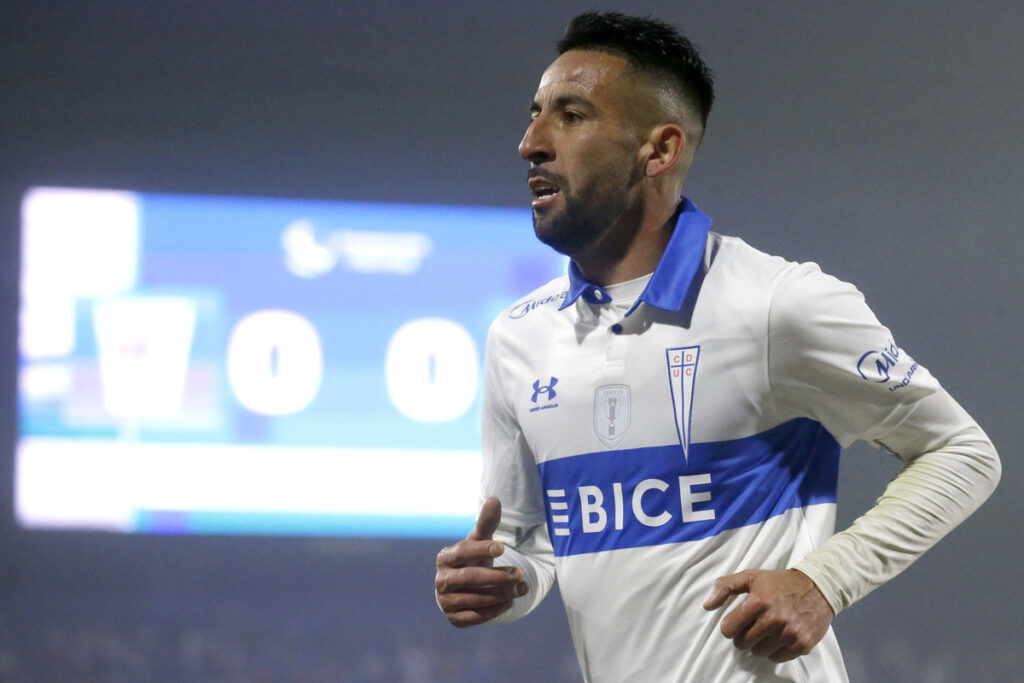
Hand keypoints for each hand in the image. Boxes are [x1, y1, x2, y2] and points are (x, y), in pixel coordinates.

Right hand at [435, 497, 529, 626]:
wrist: (465, 587)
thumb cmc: (474, 558)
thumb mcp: (480, 541)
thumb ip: (487, 522)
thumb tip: (494, 499)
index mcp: (445, 557)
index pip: (462, 551)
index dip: (481, 549)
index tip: (502, 547)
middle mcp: (441, 580)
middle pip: (469, 578)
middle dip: (497, 576)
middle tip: (520, 574)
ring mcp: (446, 601)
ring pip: (475, 599)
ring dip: (502, 594)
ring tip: (522, 588)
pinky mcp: (454, 619)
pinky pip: (475, 617)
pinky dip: (495, 611)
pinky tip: (510, 602)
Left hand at [702, 569, 833, 662]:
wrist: (818, 587)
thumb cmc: (780, 582)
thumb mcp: (751, 577)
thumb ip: (725, 586)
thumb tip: (707, 605)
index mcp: (758, 601)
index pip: (729, 628)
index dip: (729, 627)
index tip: (735, 623)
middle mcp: (774, 619)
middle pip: (743, 643)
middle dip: (743, 637)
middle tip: (751, 627)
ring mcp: (789, 633)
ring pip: (759, 652)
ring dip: (759, 644)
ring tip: (766, 631)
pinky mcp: (802, 644)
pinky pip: (777, 658)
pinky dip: (775, 651)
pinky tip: (779, 637)